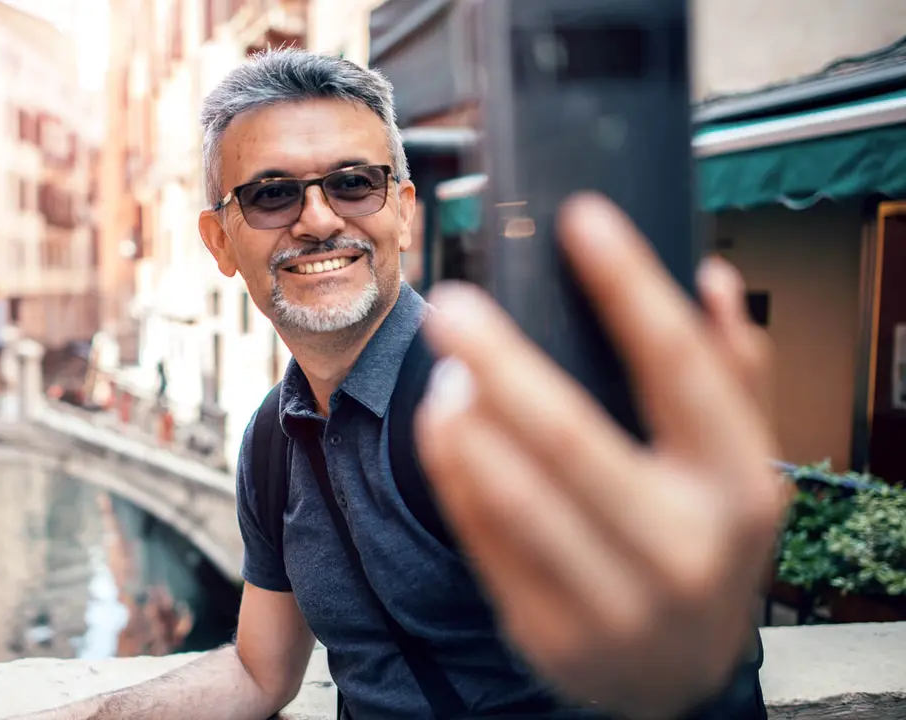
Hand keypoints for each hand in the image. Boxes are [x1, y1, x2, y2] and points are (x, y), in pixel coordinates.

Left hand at [414, 193, 786, 718]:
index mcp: (738, 490)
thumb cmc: (703, 545)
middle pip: (572, 436)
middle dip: (504, 360)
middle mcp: (682, 549)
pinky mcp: (549, 634)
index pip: (682, 371)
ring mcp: (613, 602)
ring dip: (465, 420)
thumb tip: (712, 277)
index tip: (580, 220)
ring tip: (444, 364)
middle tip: (453, 301)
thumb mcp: (737, 468)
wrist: (674, 682)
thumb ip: (730, 376)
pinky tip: (443, 424)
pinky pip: (483, 539)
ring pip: (515, 495)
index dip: (630, 287)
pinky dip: (455, 474)